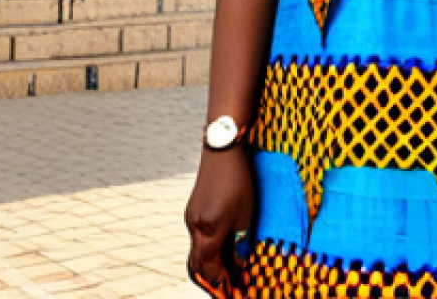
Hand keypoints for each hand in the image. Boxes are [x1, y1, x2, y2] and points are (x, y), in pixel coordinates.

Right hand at [186, 146, 252, 287]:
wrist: (222, 151)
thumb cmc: (236, 181)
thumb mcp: (245, 214)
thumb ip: (240, 241)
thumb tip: (239, 261)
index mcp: (208, 230)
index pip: (209, 266)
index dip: (218, 279)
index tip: (229, 286)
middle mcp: (194, 226)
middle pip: (198, 260)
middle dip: (211, 273)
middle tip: (227, 279)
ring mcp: (191, 216)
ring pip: (197, 247)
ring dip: (209, 258)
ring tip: (226, 262)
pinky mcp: (192, 208)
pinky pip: (197, 234)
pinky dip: (206, 243)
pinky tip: (221, 241)